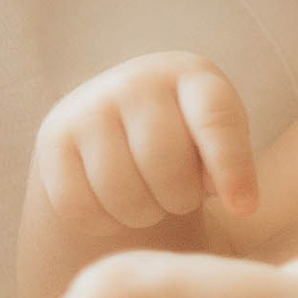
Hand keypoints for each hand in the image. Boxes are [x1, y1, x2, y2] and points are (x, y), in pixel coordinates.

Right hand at [32, 52, 261, 241]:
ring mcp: (89, 106)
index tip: (244, 208)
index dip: (233, 168)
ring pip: (121, 191)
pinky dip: (102, 222)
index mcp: (192, 75)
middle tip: (180, 199)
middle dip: (180, 198)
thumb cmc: (187, 144)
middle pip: (166, 164)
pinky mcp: (53, 138)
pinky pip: (79, 205)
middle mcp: (137, 81)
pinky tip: (114, 208)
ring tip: (151, 202)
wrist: (118, 130)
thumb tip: (238, 200)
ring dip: (142, 214)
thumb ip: (229, 165)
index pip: (216, 119)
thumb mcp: (217, 143)